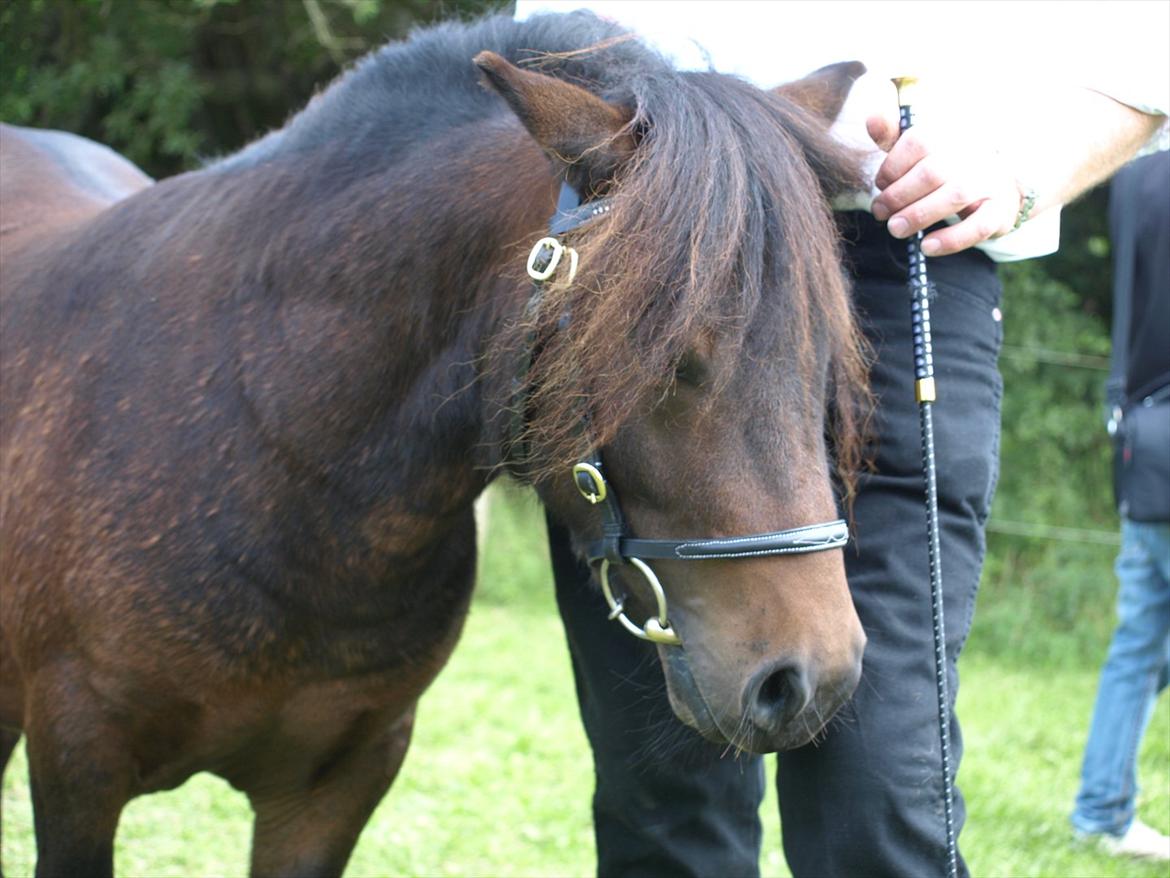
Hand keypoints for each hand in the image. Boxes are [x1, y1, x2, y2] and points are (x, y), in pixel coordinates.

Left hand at [866, 114, 1024, 255]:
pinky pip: (979, 226)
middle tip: (880, 212)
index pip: (919, 141)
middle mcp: (974, 154)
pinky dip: (951, 239)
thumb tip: (872, 119)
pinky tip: (927, 246)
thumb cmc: (946, 166)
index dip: (892, 165)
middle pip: (932, 171)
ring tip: (895, 229)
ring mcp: (990, 181)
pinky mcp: (1000, 211)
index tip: (880, 184)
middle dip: (898, 195)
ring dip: (919, 215)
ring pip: (955, 195)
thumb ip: (894, 136)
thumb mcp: (920, 149)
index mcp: (951, 134)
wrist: (997, 185)